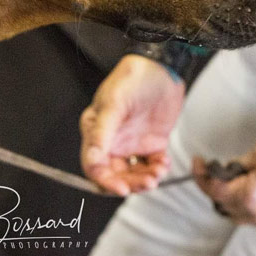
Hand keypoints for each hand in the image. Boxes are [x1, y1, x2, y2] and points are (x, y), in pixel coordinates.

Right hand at [80, 54, 184, 195]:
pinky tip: (163, 163)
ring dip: (144, 179)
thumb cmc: (133, 78)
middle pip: (115, 174)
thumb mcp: (115, 103)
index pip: (94, 165)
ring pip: (134, 173)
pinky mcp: (151, 142)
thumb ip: (102, 133)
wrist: (163, 66)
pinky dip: (158, 169)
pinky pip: (152, 164)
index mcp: (95, 131)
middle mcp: (112, 140)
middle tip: (146, 183)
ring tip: (157, 173)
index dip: (106, 181)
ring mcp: (132, 142)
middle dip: (129, 183)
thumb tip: (92, 160)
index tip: (121, 188)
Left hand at [193, 135, 255, 228]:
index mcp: (250, 193)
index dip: (201, 174)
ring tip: (235, 179)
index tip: (198, 161)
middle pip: (221, 205)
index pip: (214, 189)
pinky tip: (252, 190)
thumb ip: (241, 163)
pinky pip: (252, 218)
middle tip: (217, 169)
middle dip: (215, 187)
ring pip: (235, 215)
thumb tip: (228, 168)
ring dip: (229, 199)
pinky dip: (245, 206)